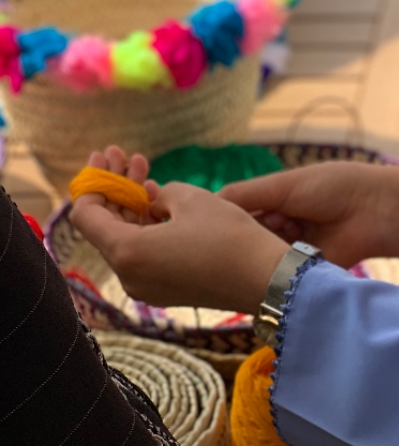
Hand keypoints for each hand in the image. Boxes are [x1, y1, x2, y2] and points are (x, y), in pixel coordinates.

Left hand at [70, 143, 283, 315]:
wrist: (265, 279)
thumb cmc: (227, 236)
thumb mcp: (189, 198)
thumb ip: (159, 193)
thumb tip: (154, 201)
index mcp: (127, 253)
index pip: (85, 215)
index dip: (93, 182)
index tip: (105, 158)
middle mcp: (129, 276)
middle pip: (105, 227)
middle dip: (114, 189)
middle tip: (125, 156)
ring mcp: (147, 286)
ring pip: (126, 240)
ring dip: (132, 205)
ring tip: (145, 171)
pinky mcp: (166, 290)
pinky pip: (144, 254)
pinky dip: (145, 227)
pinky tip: (160, 200)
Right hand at [220, 160, 398, 274]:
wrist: (375, 212)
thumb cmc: (331, 188)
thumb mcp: (283, 186)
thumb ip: (244, 195)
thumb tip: (204, 204)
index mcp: (272, 201)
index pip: (234, 212)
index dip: (222, 218)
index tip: (206, 223)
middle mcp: (277, 226)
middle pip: (243, 236)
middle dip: (243, 236)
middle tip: (245, 233)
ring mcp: (287, 251)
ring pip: (257, 255)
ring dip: (260, 250)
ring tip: (268, 242)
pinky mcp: (299, 272)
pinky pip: (276, 272)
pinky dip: (272, 268)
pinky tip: (269, 264)